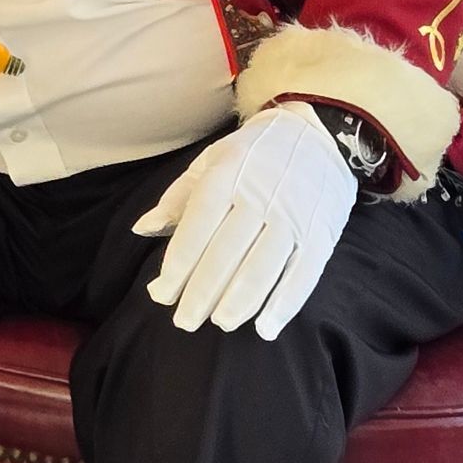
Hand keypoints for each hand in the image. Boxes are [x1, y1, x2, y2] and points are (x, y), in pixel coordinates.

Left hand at [132, 101, 357, 340]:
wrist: (318, 133)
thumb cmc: (253, 154)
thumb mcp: (212, 161)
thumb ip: (177, 197)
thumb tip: (142, 229)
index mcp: (227, 174)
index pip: (197, 226)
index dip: (178, 264)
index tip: (161, 293)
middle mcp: (260, 195)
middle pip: (226, 252)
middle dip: (202, 292)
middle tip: (184, 321)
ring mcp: (293, 216)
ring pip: (263, 266)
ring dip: (240, 302)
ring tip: (220, 323)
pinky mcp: (320, 234)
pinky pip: (303, 274)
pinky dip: (285, 304)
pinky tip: (266, 329)